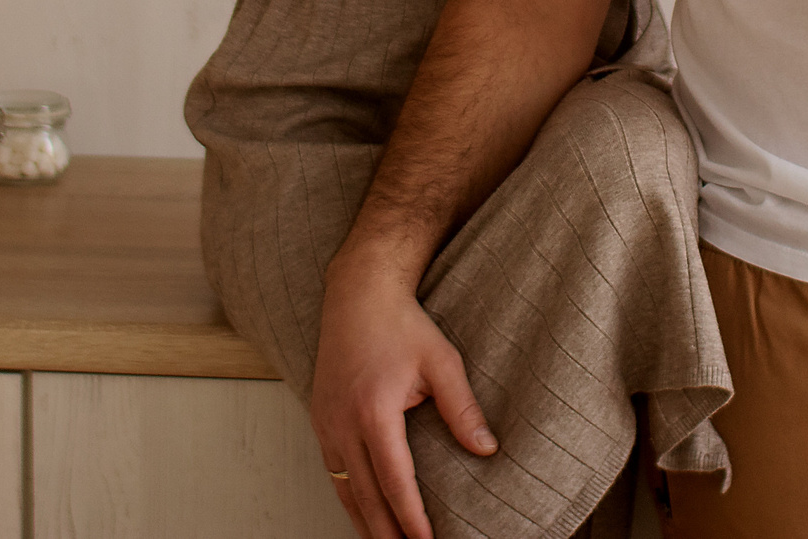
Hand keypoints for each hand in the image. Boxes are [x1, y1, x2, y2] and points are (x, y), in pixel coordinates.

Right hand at [310, 258, 495, 538]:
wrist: (357, 293)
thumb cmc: (402, 324)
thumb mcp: (441, 362)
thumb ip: (462, 409)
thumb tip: (487, 449)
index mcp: (373, 411)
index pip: (396, 482)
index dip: (412, 519)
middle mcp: (343, 423)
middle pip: (366, 497)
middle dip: (388, 534)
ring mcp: (326, 423)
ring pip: (345, 490)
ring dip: (365, 523)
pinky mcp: (320, 419)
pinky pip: (333, 472)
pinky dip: (349, 499)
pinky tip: (363, 514)